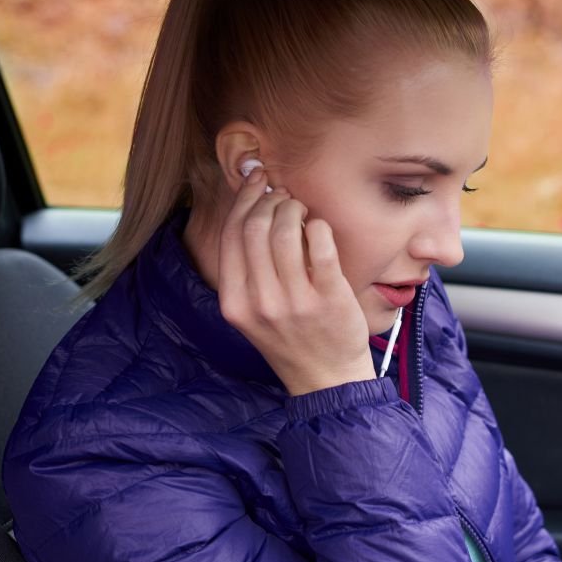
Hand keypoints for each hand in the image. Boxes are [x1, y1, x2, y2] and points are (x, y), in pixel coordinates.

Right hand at [217, 168, 373, 394]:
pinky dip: (319, 226)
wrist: (327, 380)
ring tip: (302, 211)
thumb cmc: (291, 338)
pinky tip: (319, 228)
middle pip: (256, 228)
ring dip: (294, 209)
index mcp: (235, 303)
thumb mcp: (254, 312)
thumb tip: (252, 207)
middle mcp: (260, 302)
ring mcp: (295, 302)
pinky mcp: (329, 299)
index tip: (257, 182)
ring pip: (286, 232)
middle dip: (269, 201)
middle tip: (284, 197)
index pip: (232, 236)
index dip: (244, 200)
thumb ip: (249, 269)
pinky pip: (321, 245)